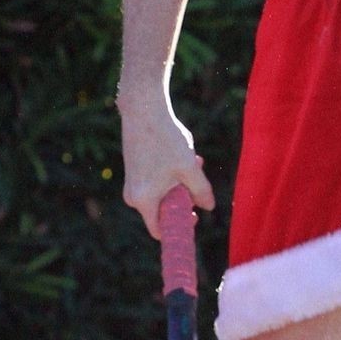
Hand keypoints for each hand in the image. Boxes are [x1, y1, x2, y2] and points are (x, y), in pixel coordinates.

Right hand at [119, 93, 215, 239]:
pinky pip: (155, 183)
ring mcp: (131, 183)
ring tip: (194, 161)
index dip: (178, 229)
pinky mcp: (133, 170)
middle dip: (183, 199)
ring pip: (161, 193)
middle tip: (197, 183)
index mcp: (144, 200)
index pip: (158, 230)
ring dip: (180, 184)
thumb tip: (209, 208)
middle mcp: (132, 196)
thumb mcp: (189, 168)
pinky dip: (170, 175)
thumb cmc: (166, 139)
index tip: (194, 219)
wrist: (143, 109)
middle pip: (162, 210)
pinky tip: (182, 155)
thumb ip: (201, 191)